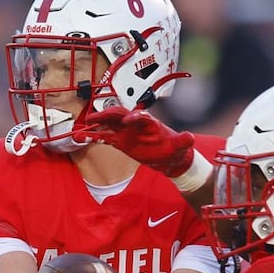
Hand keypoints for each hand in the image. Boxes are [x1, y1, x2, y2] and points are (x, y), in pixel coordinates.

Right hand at [72, 107, 195, 176]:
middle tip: (95, 117)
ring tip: (83, 127)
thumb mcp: (180, 146)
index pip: (140, 115)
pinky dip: (95, 137)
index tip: (129, 120)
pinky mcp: (121, 141)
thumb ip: (183, 141)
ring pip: (109, 124)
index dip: (134, 116)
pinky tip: (83, 138)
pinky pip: (106, 137)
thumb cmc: (174, 148)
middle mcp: (136, 124)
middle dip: (107, 115)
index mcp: (149, 122)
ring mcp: (127, 132)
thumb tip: (190, 138)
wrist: (169, 157)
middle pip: (119, 115)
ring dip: (96, 124)